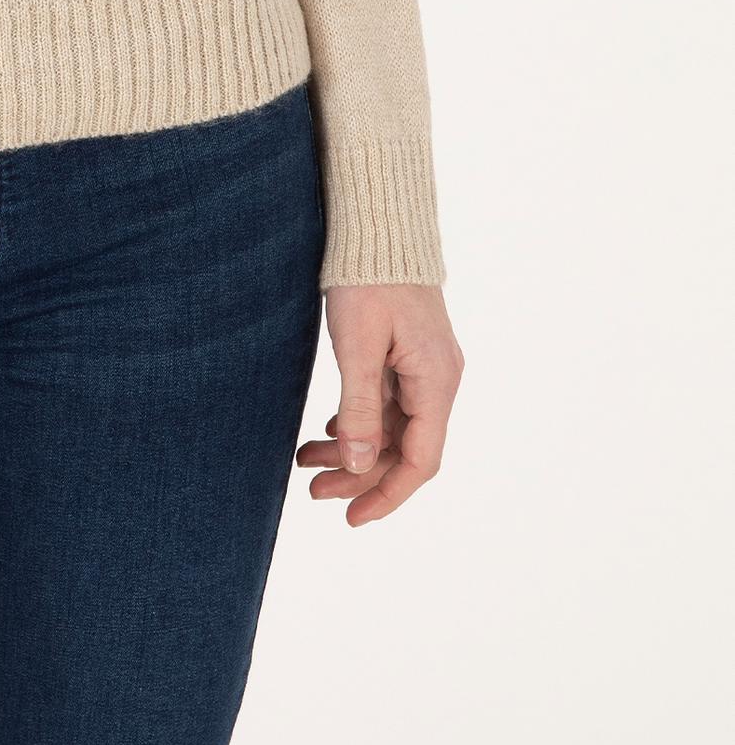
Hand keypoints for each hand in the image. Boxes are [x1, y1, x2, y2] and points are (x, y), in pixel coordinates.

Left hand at [298, 283, 462, 525]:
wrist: (379, 226)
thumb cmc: (368, 279)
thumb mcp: (358, 345)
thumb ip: (361, 408)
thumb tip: (361, 465)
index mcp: (436, 383)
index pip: (420, 461)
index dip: (387, 495)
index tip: (351, 518)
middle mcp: (437, 381)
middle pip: (403, 449)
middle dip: (359, 475)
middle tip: (312, 489)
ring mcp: (423, 368)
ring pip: (391, 427)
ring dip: (353, 449)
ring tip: (307, 460)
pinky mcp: (406, 355)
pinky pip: (387, 403)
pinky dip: (358, 421)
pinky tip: (330, 429)